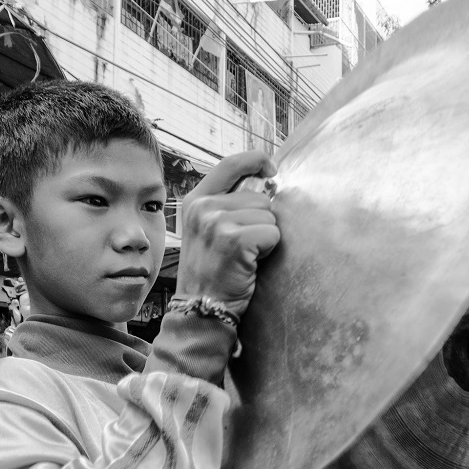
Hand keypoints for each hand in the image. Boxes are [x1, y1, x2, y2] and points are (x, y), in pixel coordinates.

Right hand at [176, 151, 279, 318]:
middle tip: (242, 247)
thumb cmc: (212, 272)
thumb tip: (268, 185)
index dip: (256, 160)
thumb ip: (227, 205)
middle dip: (261, 221)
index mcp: (196, 200)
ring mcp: (216, 221)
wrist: (201, 308)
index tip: (271, 168)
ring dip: (265, 237)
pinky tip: (249, 263)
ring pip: (269, 215)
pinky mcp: (233, 239)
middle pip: (260, 197)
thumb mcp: (207, 231)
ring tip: (244, 256)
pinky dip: (269, 249)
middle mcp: (203, 207)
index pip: (231, 164)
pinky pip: (272, 232)